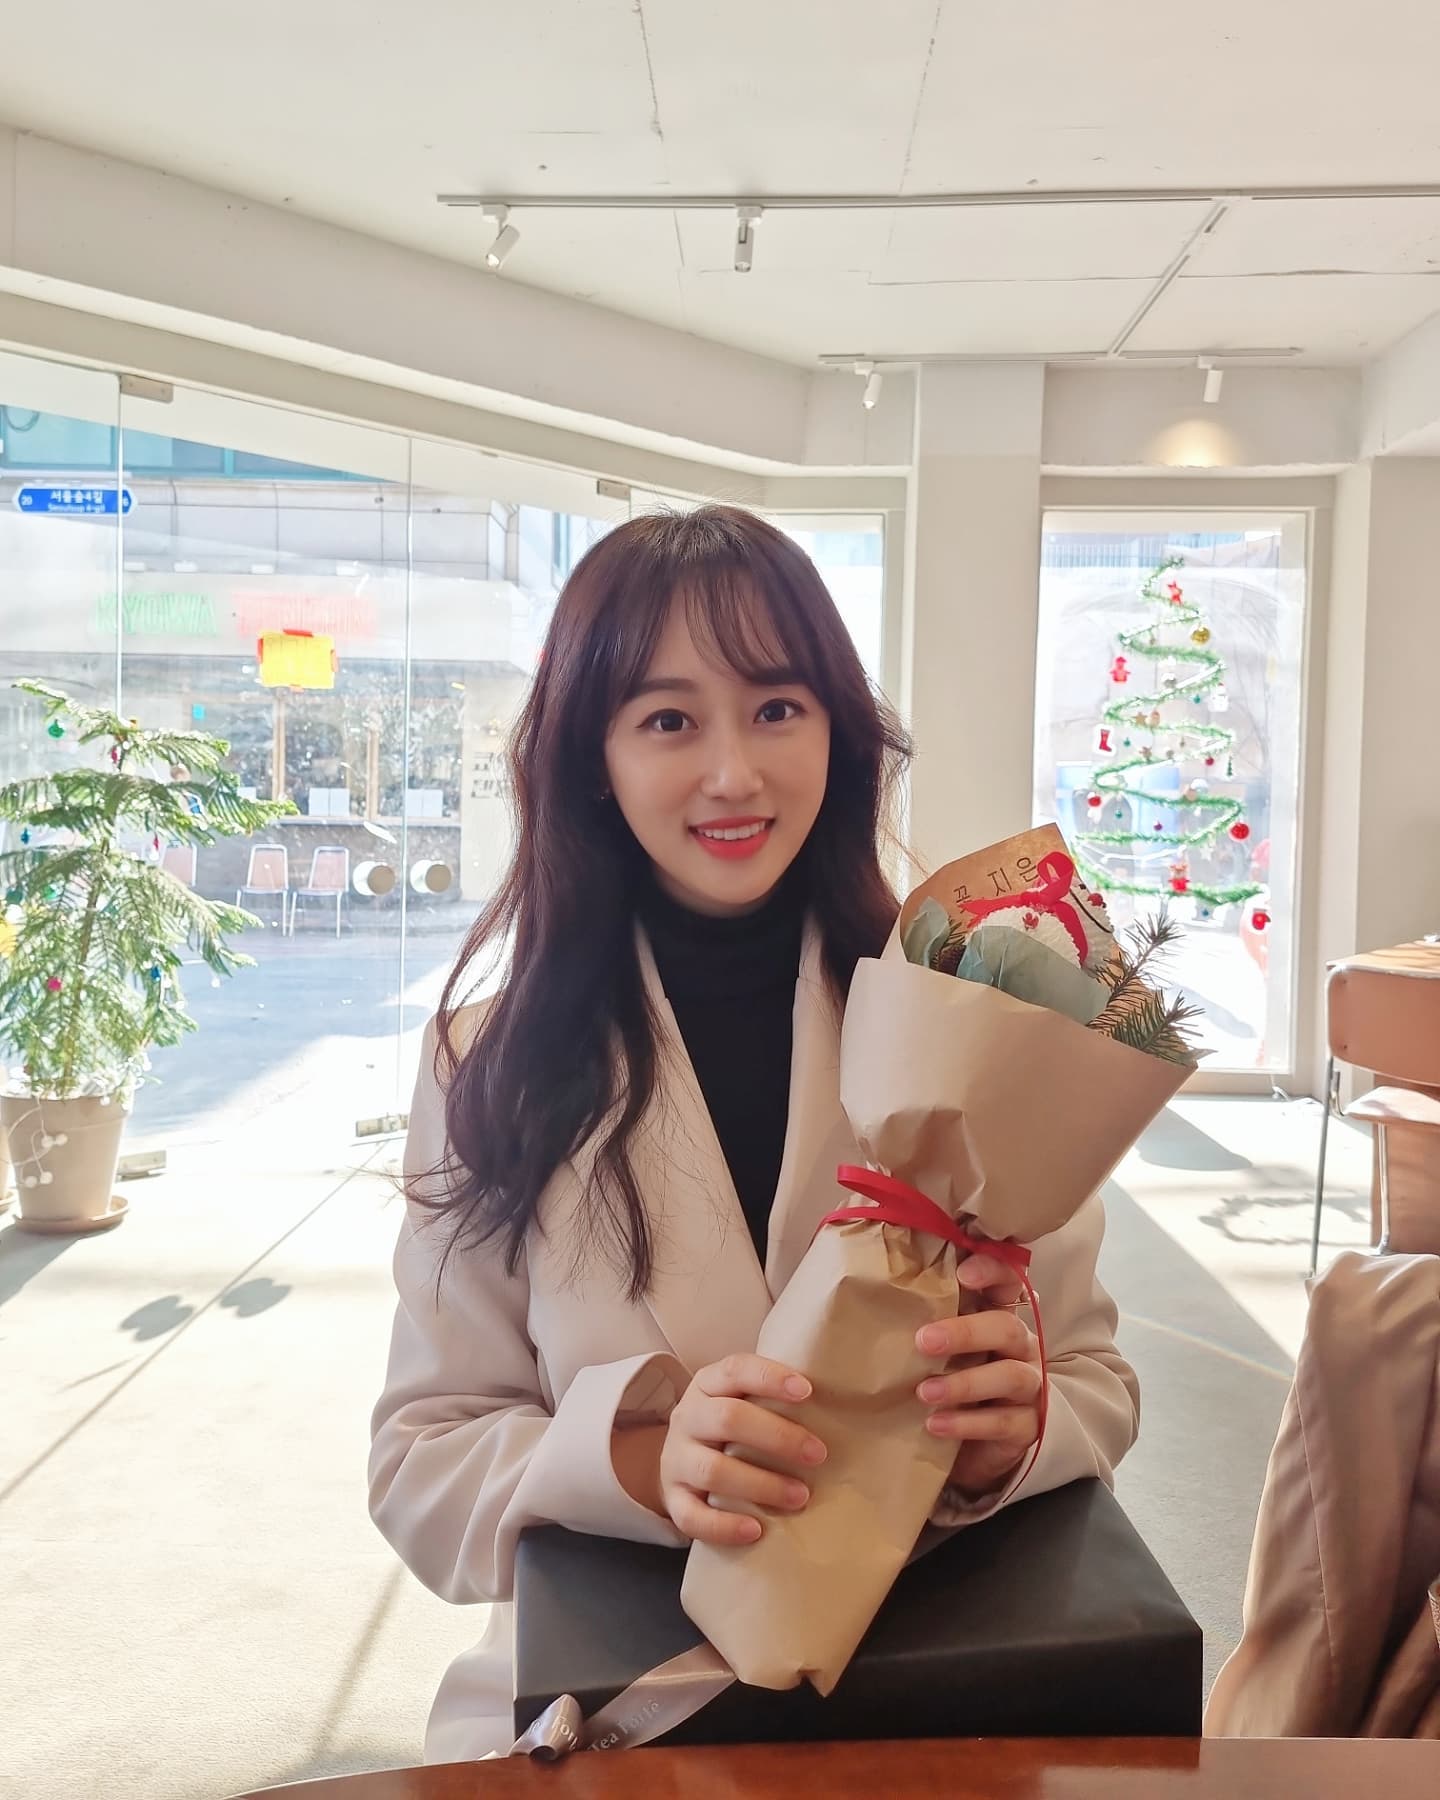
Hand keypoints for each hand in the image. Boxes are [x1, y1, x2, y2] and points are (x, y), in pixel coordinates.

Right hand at [658, 1354, 827, 1545]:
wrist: (678, 1465)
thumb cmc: (729, 1431)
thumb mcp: (740, 1402)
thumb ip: (774, 1399)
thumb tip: (844, 1408)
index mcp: (708, 1385)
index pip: (735, 1370)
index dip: (770, 1378)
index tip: (808, 1391)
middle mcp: (688, 1418)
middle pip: (727, 1419)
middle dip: (778, 1436)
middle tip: (819, 1455)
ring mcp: (675, 1460)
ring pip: (712, 1470)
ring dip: (761, 1484)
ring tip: (800, 1497)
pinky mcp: (673, 1500)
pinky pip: (692, 1516)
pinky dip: (724, 1526)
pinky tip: (756, 1530)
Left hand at [915, 1251, 1041, 1499]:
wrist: (975, 1444)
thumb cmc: (950, 1383)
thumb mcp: (939, 1350)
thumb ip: (923, 1323)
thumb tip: (871, 1297)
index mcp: (999, 1317)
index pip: (1008, 1281)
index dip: (992, 1271)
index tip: (962, 1273)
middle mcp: (1020, 1347)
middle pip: (1006, 1328)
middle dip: (966, 1332)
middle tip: (924, 1341)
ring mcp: (1030, 1386)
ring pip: (1010, 1376)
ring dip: (965, 1383)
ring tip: (924, 1392)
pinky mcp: (1029, 1427)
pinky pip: (1004, 1422)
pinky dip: (968, 1423)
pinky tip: (935, 1424)